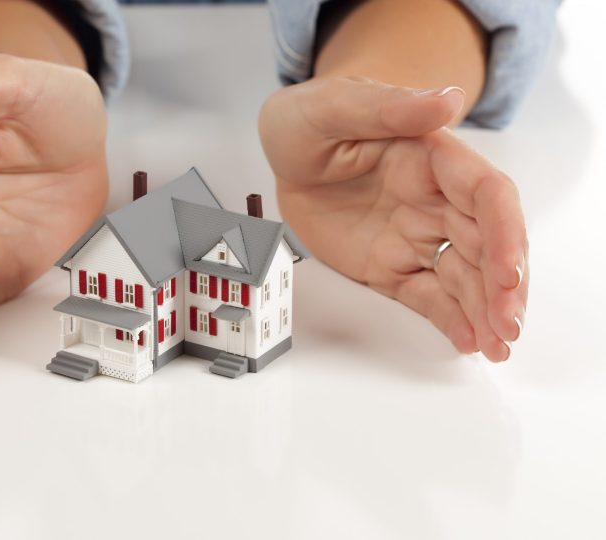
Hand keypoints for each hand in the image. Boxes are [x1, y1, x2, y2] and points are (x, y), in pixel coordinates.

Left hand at [259, 77, 527, 361]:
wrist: (284, 154)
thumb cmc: (310, 121)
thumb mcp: (334, 107)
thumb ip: (389, 108)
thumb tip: (447, 99)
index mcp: (433, 157)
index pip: (486, 194)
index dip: (505, 232)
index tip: (508, 270)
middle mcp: (436, 200)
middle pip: (486, 244)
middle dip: (504, 286)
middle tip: (508, 326)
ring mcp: (416, 236)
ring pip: (465, 276)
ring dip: (486, 311)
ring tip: (499, 346)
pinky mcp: (392, 266)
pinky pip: (427, 296)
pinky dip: (450, 320)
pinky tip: (470, 342)